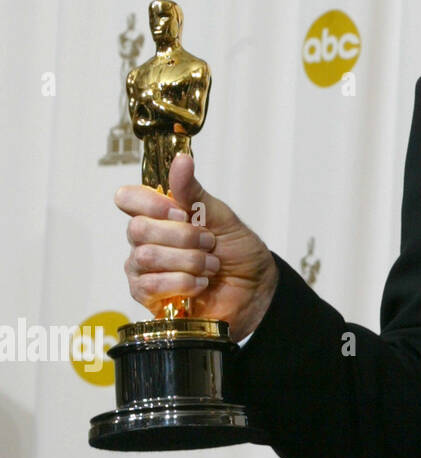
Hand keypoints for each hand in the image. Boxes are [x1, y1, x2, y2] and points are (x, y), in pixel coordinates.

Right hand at [115, 153, 277, 341]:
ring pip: (146, 257)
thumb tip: (181, 160)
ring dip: (189, 261)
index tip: (181, 212)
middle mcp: (145, 240)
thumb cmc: (238, 251)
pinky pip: (149, 286)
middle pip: (138, 229)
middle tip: (209, 242)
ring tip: (211, 266)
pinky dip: (183, 283)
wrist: (256, 289)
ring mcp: (143, 269)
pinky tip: (200, 284)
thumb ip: (194, 193)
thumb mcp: (222, 217)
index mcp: (160, 215)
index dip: (150, 204)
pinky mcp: (148, 297)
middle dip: (183, 236)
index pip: (128, 198)